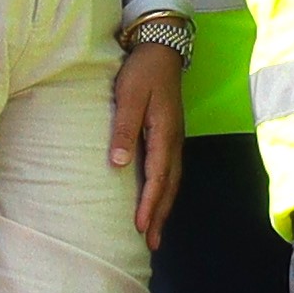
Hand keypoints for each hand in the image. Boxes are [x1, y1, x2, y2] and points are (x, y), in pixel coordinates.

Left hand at [111, 41, 185, 242]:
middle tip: (151, 243)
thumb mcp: (130, 96)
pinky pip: (170, 171)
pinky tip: (158, 197)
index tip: (139, 227)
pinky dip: (165, 190)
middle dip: (160, 215)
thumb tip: (119, 164)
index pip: (158, 177)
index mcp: (165, 134)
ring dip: (164, 206)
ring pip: (172, 180)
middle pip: (170, 186)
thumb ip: (124, 129)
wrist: (162, 49)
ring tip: (154, 229)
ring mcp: (174, 139)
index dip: (149, 204)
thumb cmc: (143, 72)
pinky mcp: (169, 135)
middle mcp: (173, 141)